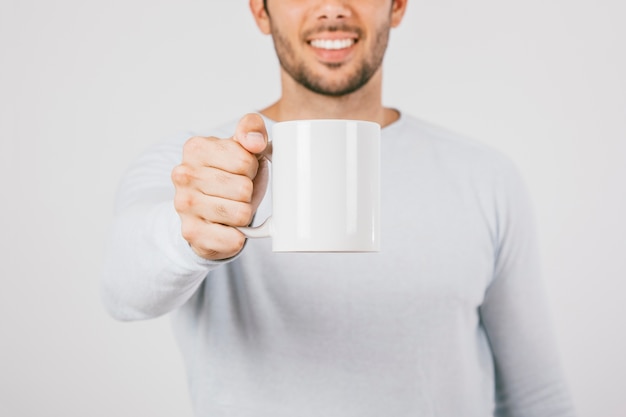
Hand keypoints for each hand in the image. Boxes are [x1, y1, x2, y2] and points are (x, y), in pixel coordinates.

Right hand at [171, 113, 269, 259]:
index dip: (251, 169)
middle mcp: (183, 175)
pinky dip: (238, 236)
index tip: (241, 171)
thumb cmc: (230, 177)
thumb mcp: (243, 147)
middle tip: (235, 193)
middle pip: (243, 188)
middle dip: (248, 193)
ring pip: (241, 213)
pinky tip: (227, 228)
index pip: (245, 160)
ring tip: (231, 208)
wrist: (208, 212)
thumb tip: (255, 142)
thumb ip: (252, 129)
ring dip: (244, 214)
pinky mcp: (191, 233)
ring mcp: (183, 205)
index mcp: (195, 148)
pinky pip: (233, 239)